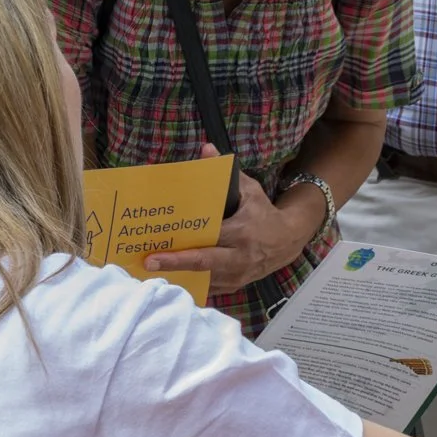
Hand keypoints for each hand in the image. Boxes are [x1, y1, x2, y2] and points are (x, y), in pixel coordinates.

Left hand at [146, 145, 320, 294]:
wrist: (288, 240)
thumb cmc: (263, 212)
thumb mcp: (249, 189)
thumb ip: (225, 172)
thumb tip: (205, 149)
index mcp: (242, 231)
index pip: (209, 237)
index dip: (185, 244)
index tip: (160, 244)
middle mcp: (240, 257)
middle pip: (203, 263)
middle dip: (175, 263)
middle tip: (148, 262)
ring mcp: (238, 275)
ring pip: (203, 279)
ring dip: (178, 276)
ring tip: (152, 272)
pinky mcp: (235, 285)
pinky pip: (209, 287)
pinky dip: (190, 283)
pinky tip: (170, 279)